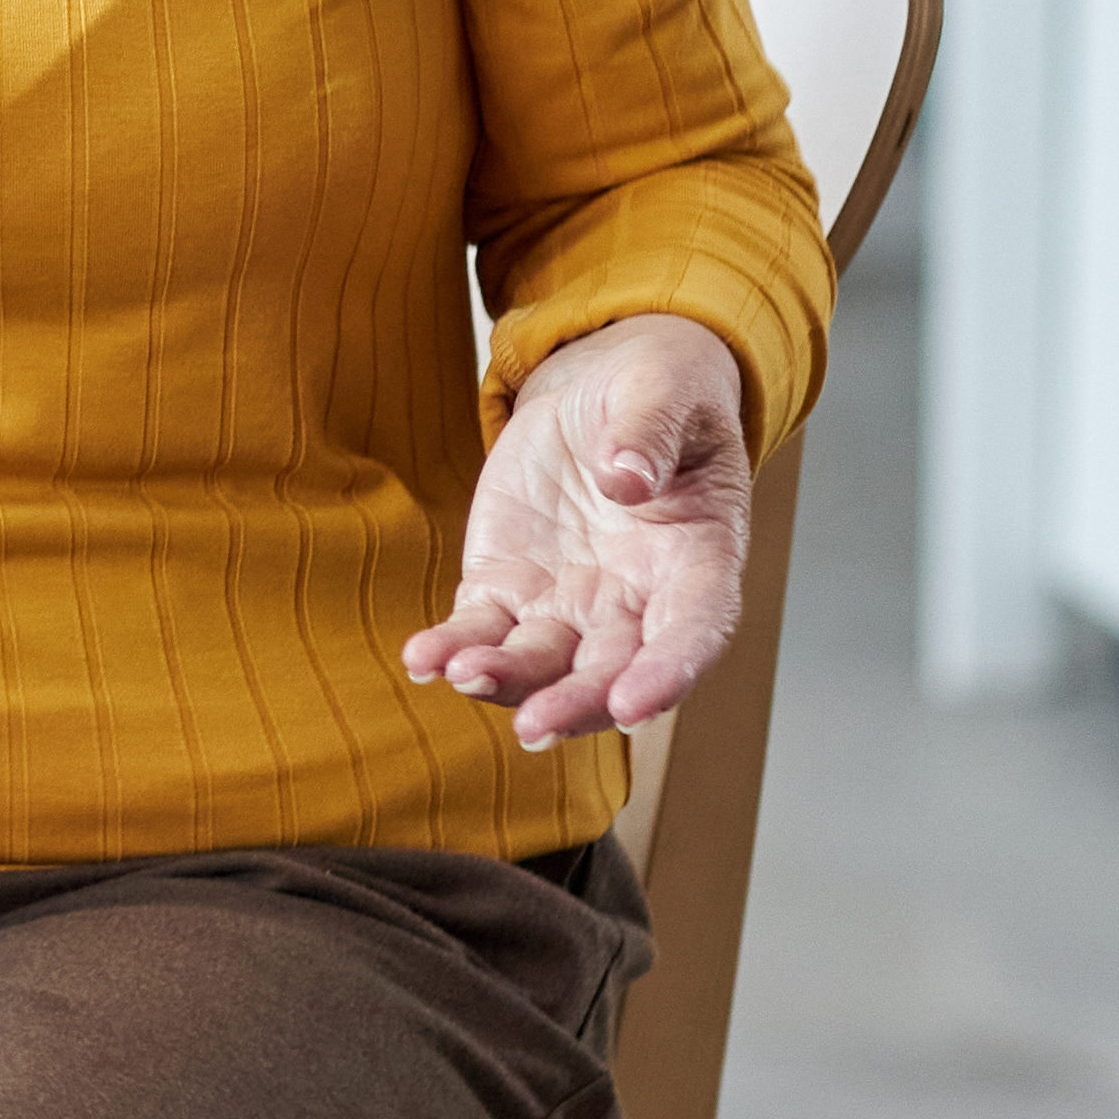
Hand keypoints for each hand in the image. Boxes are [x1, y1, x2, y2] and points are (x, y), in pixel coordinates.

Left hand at [402, 312, 756, 745]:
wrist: (602, 391)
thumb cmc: (657, 394)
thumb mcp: (664, 393)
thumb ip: (650, 434)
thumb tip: (626, 478)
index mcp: (696, 561)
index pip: (693, 632)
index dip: (668, 673)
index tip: (634, 704)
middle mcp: (635, 601)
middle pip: (610, 673)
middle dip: (574, 704)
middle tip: (534, 727)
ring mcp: (568, 602)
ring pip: (539, 664)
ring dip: (503, 681)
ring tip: (460, 675)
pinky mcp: (508, 588)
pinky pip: (479, 629)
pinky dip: (451, 648)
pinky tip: (421, 657)